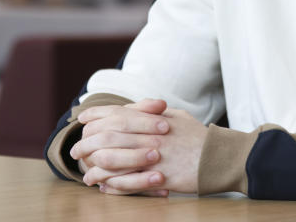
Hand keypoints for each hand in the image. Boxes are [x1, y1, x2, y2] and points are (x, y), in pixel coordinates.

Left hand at [78, 104, 207, 195]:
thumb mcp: (176, 116)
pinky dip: (114, 186)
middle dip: (88, 144)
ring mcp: (154, 157)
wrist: (220, 157)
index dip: (96, 115)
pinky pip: (130, 183)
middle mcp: (149, 136)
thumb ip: (153, 112)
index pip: (117, 113)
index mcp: (152, 118)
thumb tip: (133, 108)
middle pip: (109, 137)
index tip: (81, 120)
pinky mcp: (159, 178)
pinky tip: (105, 187)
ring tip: (86, 175)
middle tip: (75, 151)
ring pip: (115, 161)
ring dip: (96, 168)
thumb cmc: (198, 136)